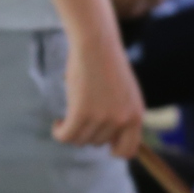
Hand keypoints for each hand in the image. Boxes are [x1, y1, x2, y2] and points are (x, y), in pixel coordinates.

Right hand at [57, 32, 146, 158]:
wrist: (96, 43)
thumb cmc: (107, 64)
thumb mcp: (125, 92)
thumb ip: (121, 115)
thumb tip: (108, 142)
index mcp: (136, 115)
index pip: (129, 149)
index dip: (114, 149)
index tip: (102, 142)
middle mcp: (122, 120)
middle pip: (98, 143)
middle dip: (87, 133)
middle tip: (78, 118)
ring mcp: (103, 118)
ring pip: (81, 140)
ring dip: (71, 131)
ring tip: (66, 117)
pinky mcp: (81, 114)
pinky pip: (66, 136)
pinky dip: (59, 132)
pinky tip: (57, 123)